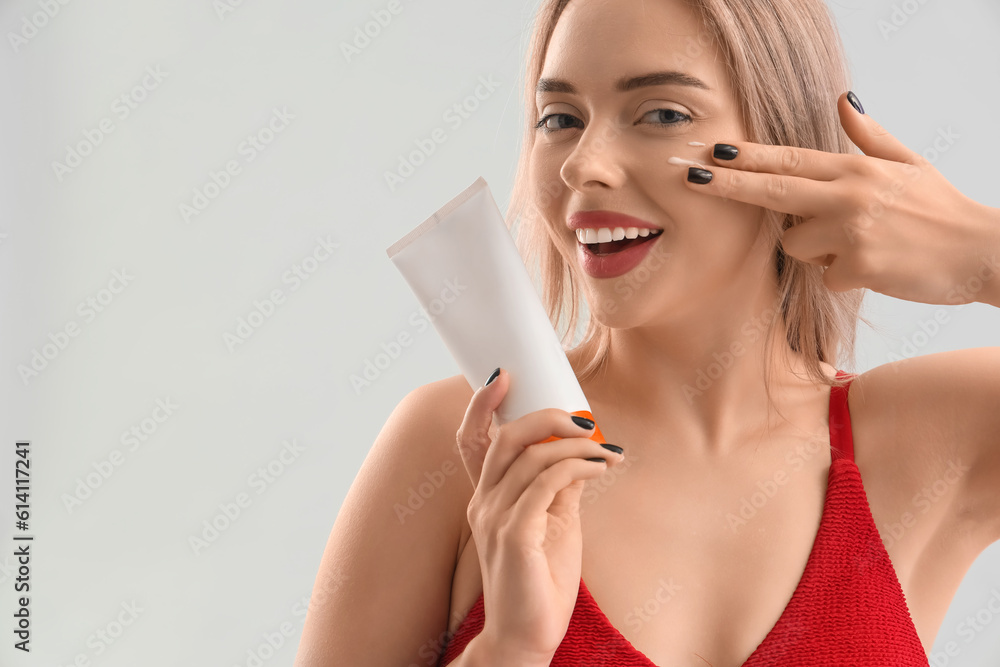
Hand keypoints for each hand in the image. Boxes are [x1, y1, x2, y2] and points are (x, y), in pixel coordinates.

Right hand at [454, 367, 622, 662]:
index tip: (506, 376)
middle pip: (505, 438)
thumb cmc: (539, 581)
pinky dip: (576, 468)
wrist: (526, 637)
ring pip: (529, 457)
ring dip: (574, 445)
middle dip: (546, 417)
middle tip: (584, 420)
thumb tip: (581, 451)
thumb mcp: (553, 523)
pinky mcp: (514, 536)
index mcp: (487, 497)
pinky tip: (599, 469)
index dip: (482, 405)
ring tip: (604, 450)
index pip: (472, 440)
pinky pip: (545, 485)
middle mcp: (483, 503)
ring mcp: (495, 519)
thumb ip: (558, 486)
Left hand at [682, 91, 999, 305]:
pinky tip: (875, 267)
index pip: (789, 160)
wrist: (981, 252)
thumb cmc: (940, 210)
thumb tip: (843, 100)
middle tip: (690, 177)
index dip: (747, 157)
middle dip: (729, 185)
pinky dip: (843, 277)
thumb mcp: (908, 164)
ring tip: (860, 245)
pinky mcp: (858, 268)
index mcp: (856, 169)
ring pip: (796, 245)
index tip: (711, 152)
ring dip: (816, 251)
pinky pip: (825, 277)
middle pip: (773, 190)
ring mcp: (851, 231)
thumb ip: (868, 137)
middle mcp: (848, 195)